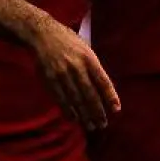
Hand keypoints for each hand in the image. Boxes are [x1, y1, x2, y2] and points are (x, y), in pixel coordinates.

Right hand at [28, 16, 120, 130]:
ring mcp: (62, 74)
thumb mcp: (86, 49)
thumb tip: (104, 90)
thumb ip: (94, 68)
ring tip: (91, 125)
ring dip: (84, 115)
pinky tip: (74, 119)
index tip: (116, 110)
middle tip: (103, 124)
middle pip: (90, 94)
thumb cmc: (69, 42)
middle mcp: (77, 67)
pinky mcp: (50, 79)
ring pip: (76, 99)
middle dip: (98, 111)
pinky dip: (68, 111)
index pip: (103, 81)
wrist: (43, 34)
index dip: (110, 97)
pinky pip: (61, 99)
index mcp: (89, 58)